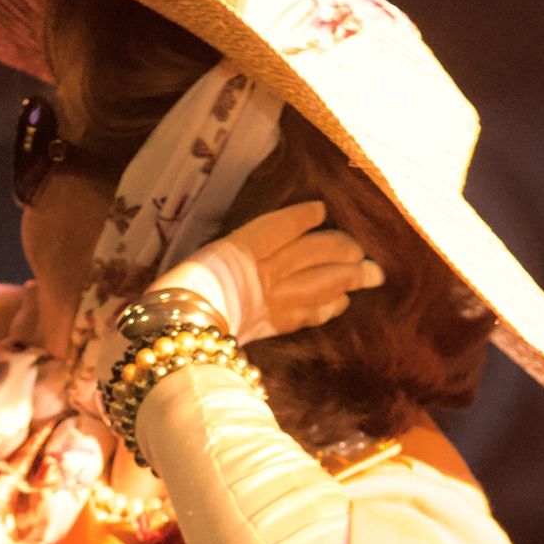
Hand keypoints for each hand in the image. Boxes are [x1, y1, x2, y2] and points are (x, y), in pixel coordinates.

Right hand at [165, 201, 384, 343]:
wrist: (173, 333)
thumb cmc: (176, 294)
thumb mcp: (203, 259)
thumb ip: (231, 254)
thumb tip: (256, 250)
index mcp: (240, 246)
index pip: (282, 226)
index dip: (303, 217)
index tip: (319, 210)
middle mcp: (262, 269)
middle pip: (313, 251)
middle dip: (342, 249)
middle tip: (362, 250)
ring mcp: (270, 298)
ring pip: (321, 281)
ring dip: (350, 277)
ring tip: (370, 274)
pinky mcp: (271, 325)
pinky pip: (308, 313)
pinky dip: (328, 306)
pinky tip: (342, 302)